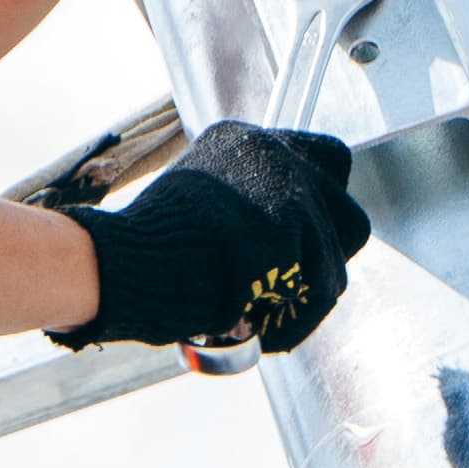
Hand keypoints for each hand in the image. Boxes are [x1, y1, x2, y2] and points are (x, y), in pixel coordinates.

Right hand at [51, 123, 367, 353]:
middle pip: (348, 215)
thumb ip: (246, 203)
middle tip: (292, 283)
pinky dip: (289, 322)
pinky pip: (311, 296)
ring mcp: (281, 195)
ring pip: (333, 266)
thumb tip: (289, 240)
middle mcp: (273, 157)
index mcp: (249, 141)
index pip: (329, 157)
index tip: (309, 234)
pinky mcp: (280, 238)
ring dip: (304, 299)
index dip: (326, 204)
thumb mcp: (202, 201)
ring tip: (262, 312)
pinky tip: (256, 326)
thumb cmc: (148, 246)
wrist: (120, 263)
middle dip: (327, 259)